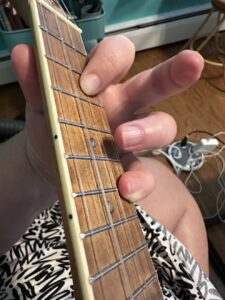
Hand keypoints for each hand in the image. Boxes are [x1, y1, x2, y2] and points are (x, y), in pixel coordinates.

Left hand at [11, 35, 203, 205]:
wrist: (49, 161)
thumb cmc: (50, 124)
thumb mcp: (41, 104)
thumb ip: (35, 83)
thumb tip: (23, 53)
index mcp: (104, 82)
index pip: (118, 54)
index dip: (108, 63)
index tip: (87, 86)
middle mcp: (126, 104)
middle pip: (157, 82)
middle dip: (177, 71)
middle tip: (191, 63)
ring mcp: (133, 136)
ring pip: (162, 127)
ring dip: (148, 132)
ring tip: (122, 140)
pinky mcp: (132, 167)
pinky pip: (145, 173)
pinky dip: (139, 180)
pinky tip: (125, 188)